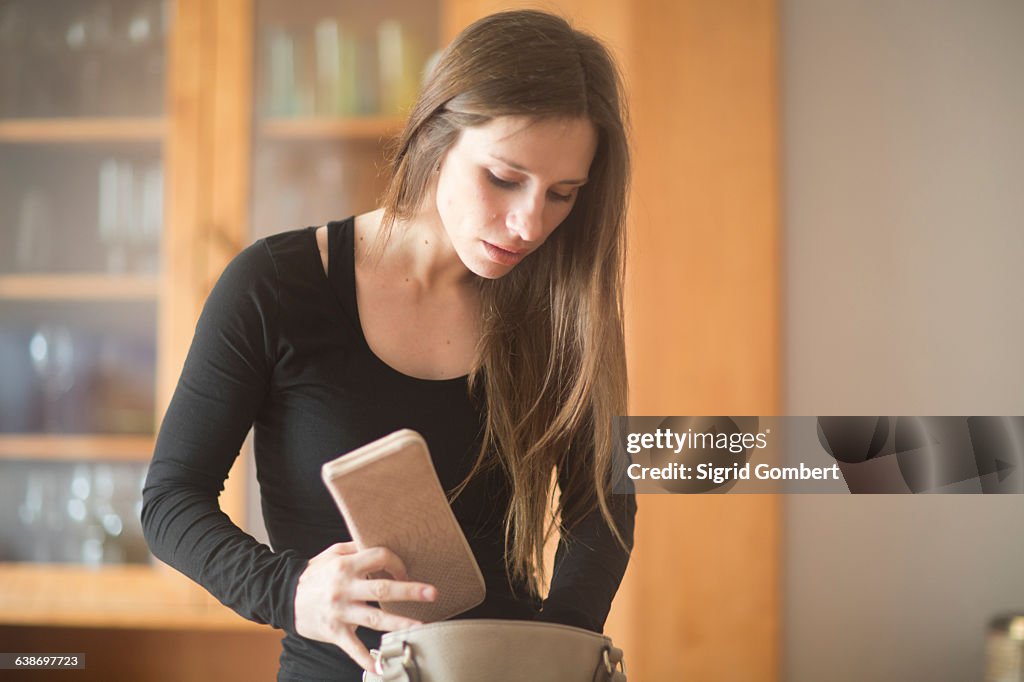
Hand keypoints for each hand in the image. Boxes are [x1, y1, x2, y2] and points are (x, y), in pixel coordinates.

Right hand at [293, 542, 436, 671]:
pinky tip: (381, 668)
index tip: (405, 572)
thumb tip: (382, 542)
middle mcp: (344, 588)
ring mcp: (339, 611)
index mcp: (345, 565)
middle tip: (432, 594)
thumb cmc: (314, 574)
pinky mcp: (333, 632)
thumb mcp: (332, 554)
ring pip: (374, 619)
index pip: (379, 557)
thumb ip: (357, 548)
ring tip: (420, 629)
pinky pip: (352, 648)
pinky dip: (366, 659)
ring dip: (399, 624)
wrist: (283, 596)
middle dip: (409, 591)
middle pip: (381, 589)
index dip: (396, 563)